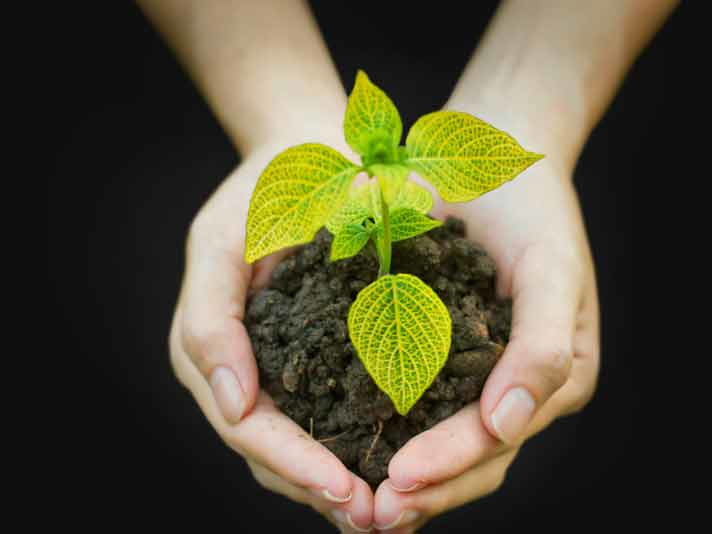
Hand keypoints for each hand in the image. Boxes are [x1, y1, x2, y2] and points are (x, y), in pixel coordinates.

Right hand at [168, 144, 374, 532]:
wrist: (313, 154)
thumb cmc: (265, 190)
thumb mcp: (222, 240)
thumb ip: (210, 319)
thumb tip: (232, 406)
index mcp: (211, 350)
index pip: (249, 428)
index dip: (293, 464)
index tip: (345, 490)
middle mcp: (243, 372)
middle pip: (275, 455)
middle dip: (323, 489)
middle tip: (379, 519)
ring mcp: (282, 371)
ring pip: (307, 449)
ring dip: (346, 484)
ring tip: (396, 511)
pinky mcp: (322, 361)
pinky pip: (338, 418)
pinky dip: (363, 448)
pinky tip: (405, 464)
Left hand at [371, 131, 600, 531]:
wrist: (498, 152)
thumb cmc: (533, 207)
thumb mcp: (551, 268)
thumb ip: (542, 346)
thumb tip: (508, 424)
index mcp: (557, 374)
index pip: (501, 437)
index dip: (452, 463)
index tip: (399, 481)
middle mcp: (518, 385)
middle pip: (473, 457)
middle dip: (425, 489)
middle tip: (371, 517)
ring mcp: (480, 372)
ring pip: (441, 441)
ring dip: (404, 476)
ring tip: (354, 504)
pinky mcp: (442, 350)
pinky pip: (413, 402)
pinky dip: (386, 430)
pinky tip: (347, 447)